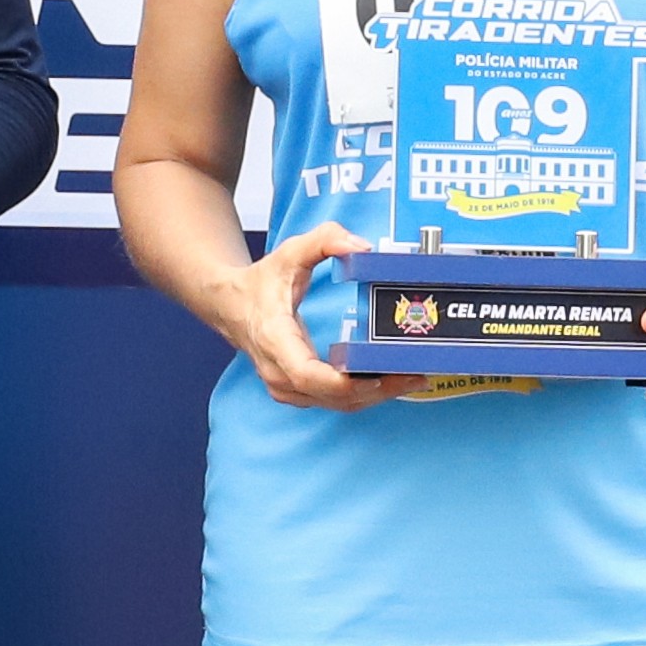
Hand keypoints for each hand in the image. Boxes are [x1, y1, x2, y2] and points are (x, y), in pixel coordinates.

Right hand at [223, 222, 399, 411]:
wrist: (231, 305)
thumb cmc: (261, 282)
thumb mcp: (290, 252)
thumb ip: (325, 241)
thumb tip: (361, 248)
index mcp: (274, 339)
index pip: (306, 374)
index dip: (343, 382)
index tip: (377, 376)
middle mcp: (278, 371)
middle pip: (331, 395)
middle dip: (376, 389)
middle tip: (414, 374)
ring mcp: (287, 386)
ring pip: (336, 404)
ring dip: (374, 396)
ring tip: (411, 378)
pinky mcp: (297, 392)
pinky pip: (333, 401)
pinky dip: (362, 395)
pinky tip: (388, 381)